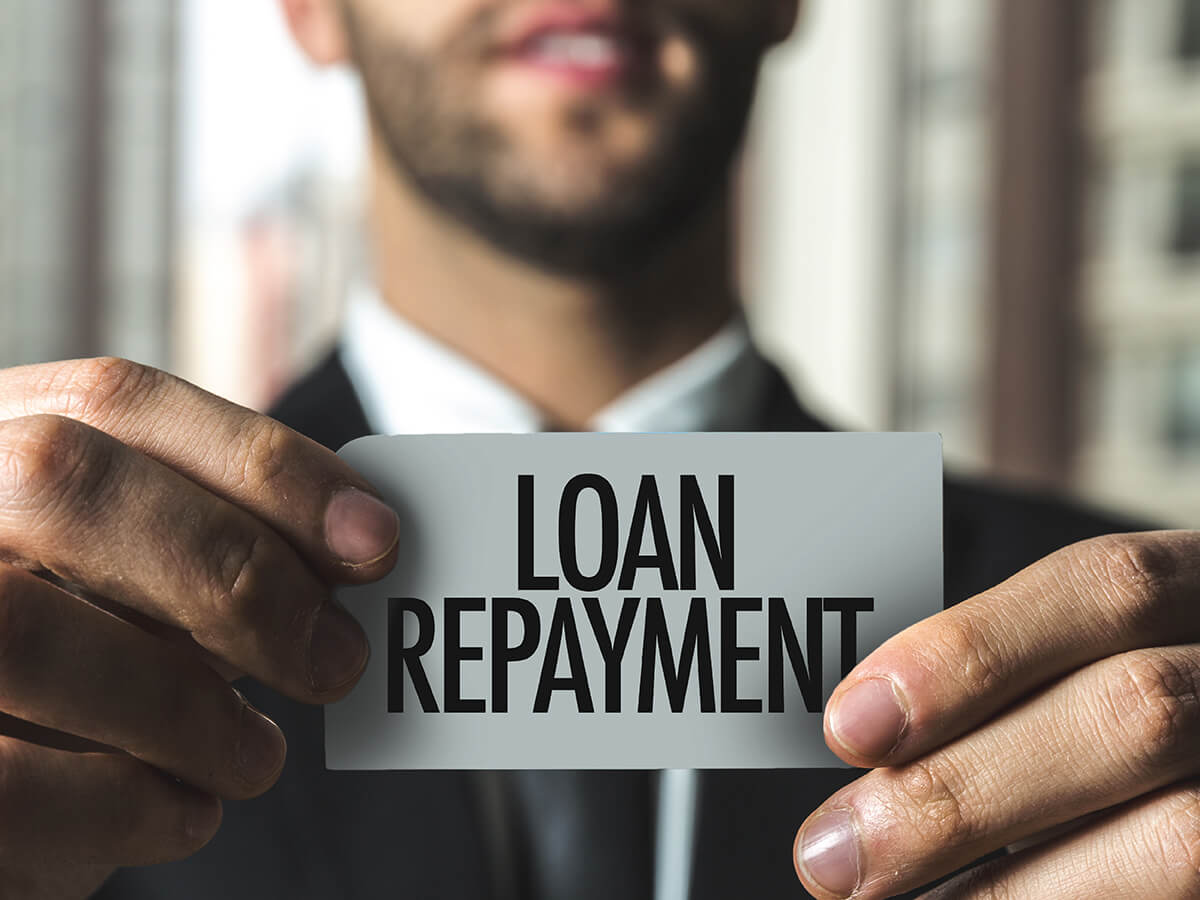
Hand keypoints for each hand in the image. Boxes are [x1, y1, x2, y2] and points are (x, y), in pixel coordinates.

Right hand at [0, 358, 398, 897]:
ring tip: (257, 756)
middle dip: (232, 571)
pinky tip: (183, 812)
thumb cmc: (74, 669)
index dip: (260, 461)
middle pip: (62, 482)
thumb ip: (212, 546)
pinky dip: (128, 806)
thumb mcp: (132, 585)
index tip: (375, 538)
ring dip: (187, 707)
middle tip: (336, 659)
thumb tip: (357, 544)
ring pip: (22, 629)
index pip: (116, 401)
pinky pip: (6, 784)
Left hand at [794, 530, 1199, 898]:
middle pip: (1132, 713)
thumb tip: (862, 730)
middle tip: (833, 855)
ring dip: (1006, 889)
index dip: (970, 651)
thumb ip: (1011, 680)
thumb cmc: (1122, 716)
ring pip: (1179, 835)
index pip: (1107, 587)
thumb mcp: (1094, 664)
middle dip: (960, 790)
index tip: (851, 723)